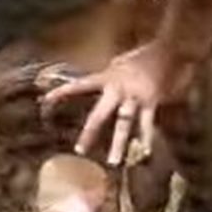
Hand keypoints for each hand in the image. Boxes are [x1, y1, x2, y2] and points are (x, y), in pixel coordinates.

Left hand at [42, 41, 194, 165]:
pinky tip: (145, 153)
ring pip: (124, 123)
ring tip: (113, 161)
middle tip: (80, 150)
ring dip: (118, 143)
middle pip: (100, 114)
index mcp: (107, 78)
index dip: (62, 93)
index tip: (45, 102)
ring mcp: (135, 97)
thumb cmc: (143, 56)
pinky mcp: (151, 102)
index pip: (79, 86)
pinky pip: (147, 123)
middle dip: (90, 132)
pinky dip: (147, 138)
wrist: (167, 50)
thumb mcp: (118, 63)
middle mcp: (118, 89)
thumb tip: (95, 84)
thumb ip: (107, 76)